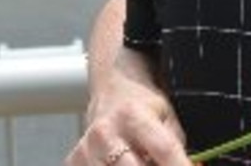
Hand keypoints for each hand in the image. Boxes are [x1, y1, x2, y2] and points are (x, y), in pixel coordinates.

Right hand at [65, 52, 188, 165]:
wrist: (111, 92)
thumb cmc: (142, 106)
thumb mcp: (167, 118)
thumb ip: (176, 147)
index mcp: (134, 116)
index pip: (164, 150)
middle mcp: (106, 133)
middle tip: (160, 162)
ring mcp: (87, 150)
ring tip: (145, 159)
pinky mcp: (74, 162)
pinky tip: (126, 162)